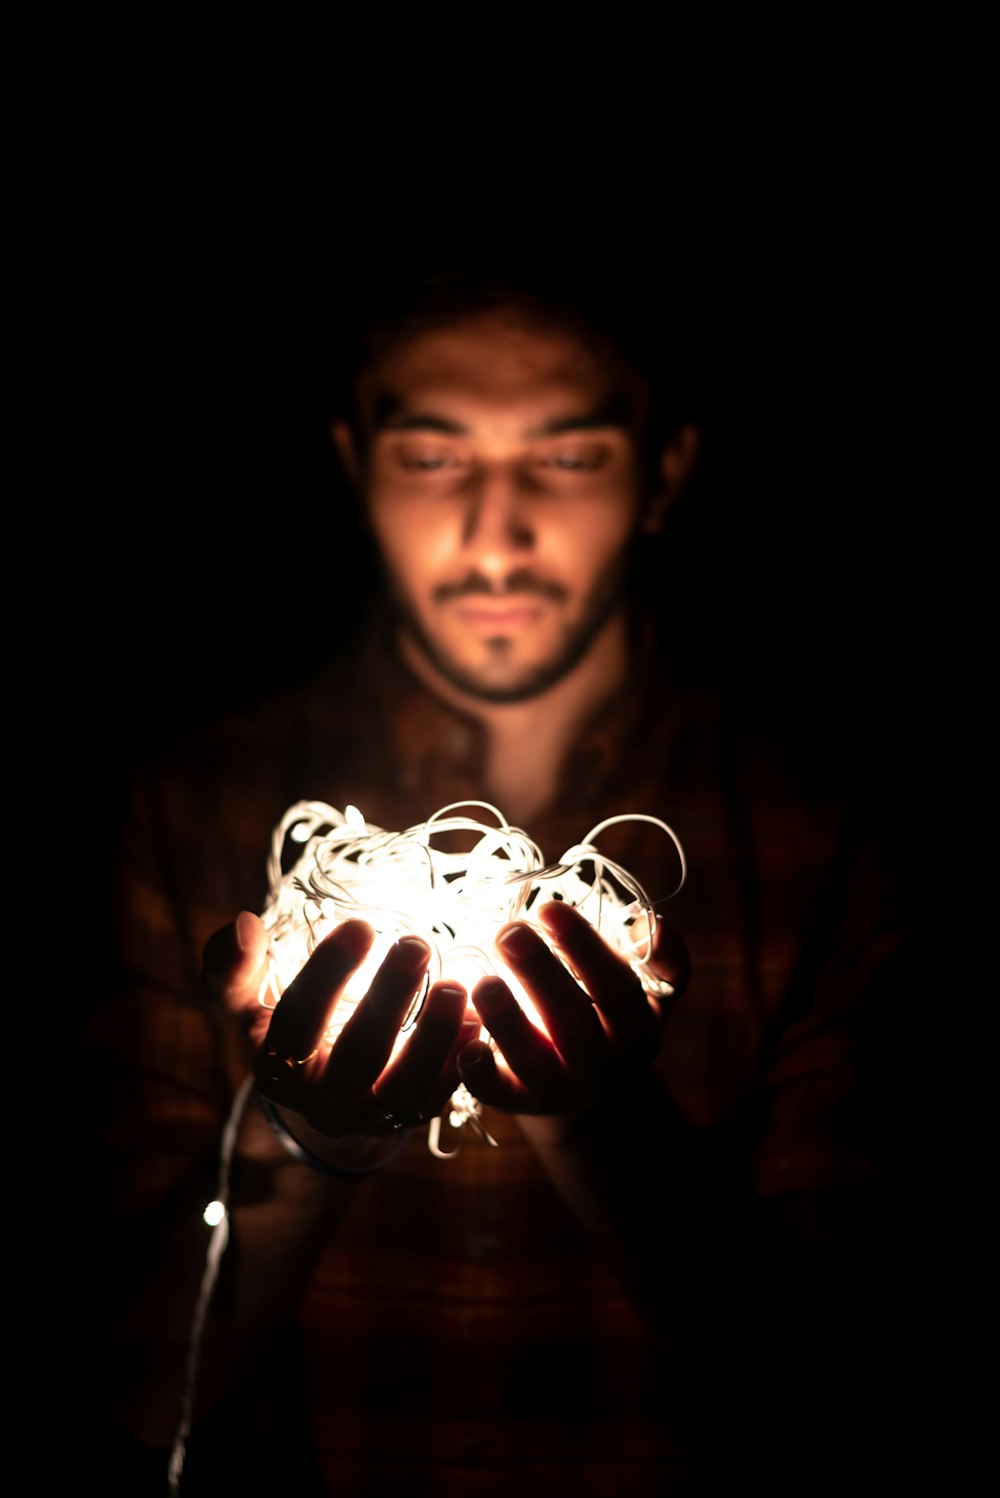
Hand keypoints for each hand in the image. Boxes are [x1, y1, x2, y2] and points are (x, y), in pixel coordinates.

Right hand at [203, 912, 474, 1138]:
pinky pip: (440, 1098)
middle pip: (356, 1056)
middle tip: (417, 944)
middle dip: (388, 999)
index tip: (361, 924)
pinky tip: (477, 1020)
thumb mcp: (250, 1000)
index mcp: (276, 1067)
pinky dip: (460, 1062)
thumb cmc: (289, 1026)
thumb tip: (244, 926)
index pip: (297, 1024)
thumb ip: (235, 967)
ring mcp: (371, 1116)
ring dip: (433, 1037)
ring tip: (457, 984)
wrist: (322, 1092)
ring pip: (404, 1088)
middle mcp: (323, 1102)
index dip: (327, 975)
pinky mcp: (412, 1118)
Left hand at [457, 900, 688, 1116]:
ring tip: (483, 982)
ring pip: (534, 1061)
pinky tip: (463, 1043)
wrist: (592, 1090)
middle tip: (507, 932)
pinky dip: (479, 1073)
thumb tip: (652, 926)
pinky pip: (498, 1094)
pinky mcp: (518, 1101)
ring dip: (508, 1021)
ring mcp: (559, 1087)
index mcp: (636, 1027)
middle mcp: (602, 1062)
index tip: (548, 908)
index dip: (584, 947)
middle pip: (574, 1022)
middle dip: (540, 974)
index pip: (617, 987)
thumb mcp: (648, 988)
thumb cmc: (609, 1013)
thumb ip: (659, 956)